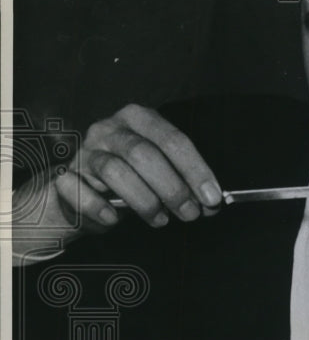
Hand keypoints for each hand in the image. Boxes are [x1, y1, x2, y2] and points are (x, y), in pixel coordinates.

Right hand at [14, 105, 221, 254]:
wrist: (81, 192)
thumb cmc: (130, 179)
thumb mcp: (159, 174)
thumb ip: (183, 182)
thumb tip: (211, 202)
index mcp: (139, 119)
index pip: (172, 139)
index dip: (195, 170)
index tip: (212, 198)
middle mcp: (109, 129)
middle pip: (143, 153)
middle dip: (172, 188)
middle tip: (190, 213)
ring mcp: (85, 151)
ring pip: (114, 171)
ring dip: (144, 200)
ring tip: (161, 220)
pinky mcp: (65, 176)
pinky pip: (79, 190)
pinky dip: (99, 207)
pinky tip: (114, 219)